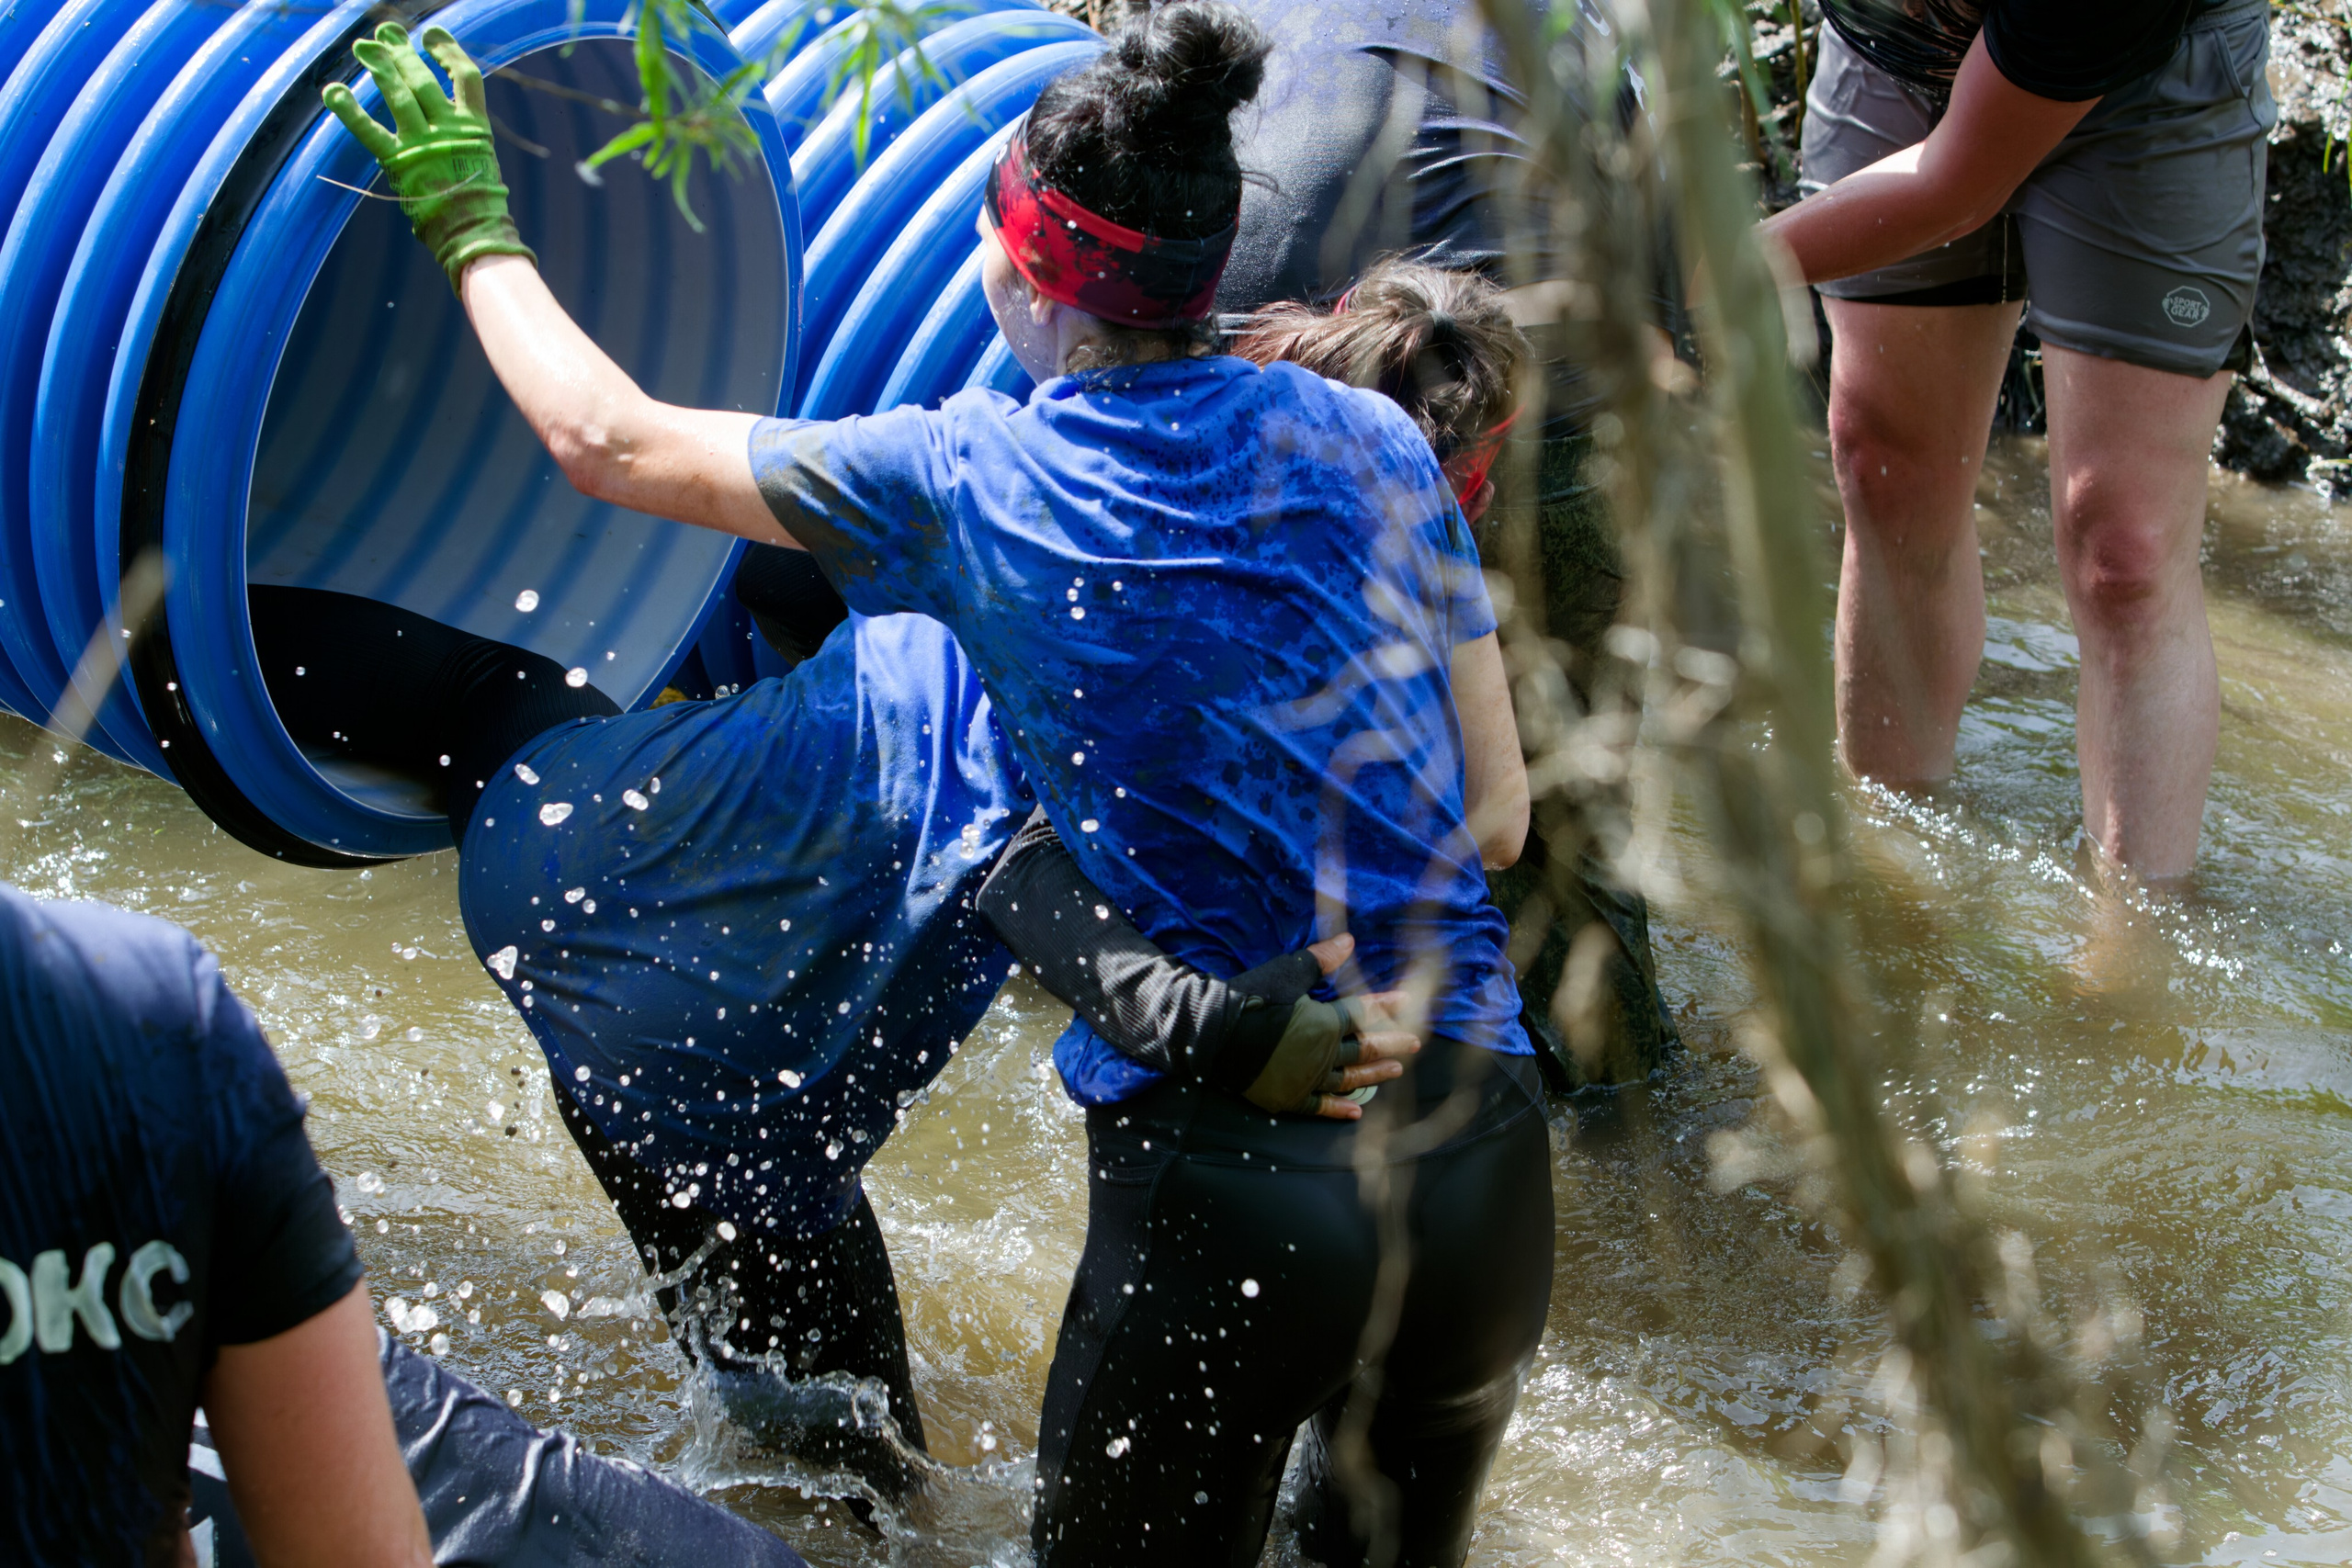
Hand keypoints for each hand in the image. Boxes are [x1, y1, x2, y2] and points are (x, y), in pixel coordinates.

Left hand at [322, 23, 534, 292]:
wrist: (474, 232)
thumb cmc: (479, 204)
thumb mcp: (480, 161)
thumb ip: (463, 137)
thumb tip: (448, 118)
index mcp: (473, 128)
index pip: (465, 76)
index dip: (449, 51)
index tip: (431, 35)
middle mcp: (448, 130)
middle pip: (423, 79)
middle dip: (403, 52)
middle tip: (386, 32)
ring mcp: (423, 144)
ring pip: (399, 94)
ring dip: (379, 67)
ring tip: (364, 47)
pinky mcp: (400, 162)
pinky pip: (369, 131)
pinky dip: (350, 110)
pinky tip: (334, 90)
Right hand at [1242, 933, 1419, 1121]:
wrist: (1214, 1035)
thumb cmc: (1252, 999)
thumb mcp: (1287, 973)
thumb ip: (1321, 960)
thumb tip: (1350, 941)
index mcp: (1325, 1023)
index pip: (1362, 1013)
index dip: (1385, 1005)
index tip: (1407, 1002)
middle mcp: (1323, 1055)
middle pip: (1364, 1049)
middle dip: (1392, 1043)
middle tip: (1416, 1044)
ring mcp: (1307, 1079)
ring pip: (1349, 1078)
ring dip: (1374, 1074)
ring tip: (1396, 1071)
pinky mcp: (1289, 1097)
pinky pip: (1319, 1106)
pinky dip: (1338, 1109)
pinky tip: (1356, 1111)